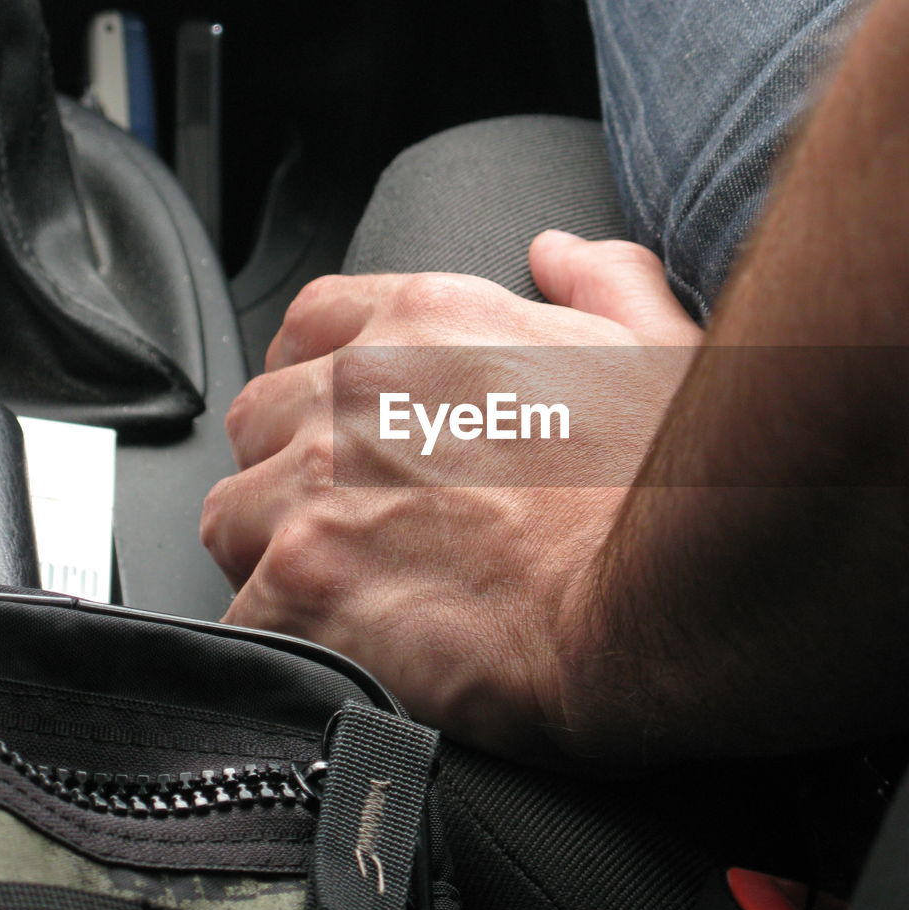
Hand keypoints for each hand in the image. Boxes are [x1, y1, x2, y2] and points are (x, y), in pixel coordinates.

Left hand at [201, 232, 701, 764]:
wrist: (668, 599)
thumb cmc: (674, 490)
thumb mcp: (661, 348)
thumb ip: (603, 284)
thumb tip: (562, 254)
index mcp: (431, 323)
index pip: (313, 326)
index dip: (314, 383)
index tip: (332, 430)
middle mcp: (362, 390)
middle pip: (261, 426)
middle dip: (291, 476)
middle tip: (354, 531)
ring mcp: (322, 484)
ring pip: (233, 518)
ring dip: (274, 560)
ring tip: (347, 602)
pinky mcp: (307, 580)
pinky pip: (242, 614)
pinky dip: (280, 640)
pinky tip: (340, 655)